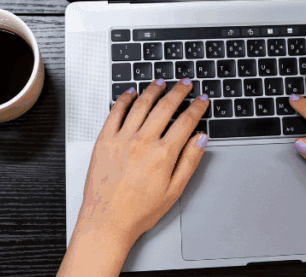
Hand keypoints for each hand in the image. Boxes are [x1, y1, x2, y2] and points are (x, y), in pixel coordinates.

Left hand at [58, 79, 208, 275]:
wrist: (106, 222)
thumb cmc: (138, 211)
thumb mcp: (174, 190)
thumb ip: (189, 161)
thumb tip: (201, 140)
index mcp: (163, 154)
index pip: (185, 121)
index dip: (197, 107)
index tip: (201, 100)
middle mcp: (143, 142)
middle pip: (165, 107)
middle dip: (178, 92)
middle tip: (185, 84)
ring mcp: (121, 139)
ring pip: (141, 104)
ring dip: (153, 90)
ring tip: (161, 82)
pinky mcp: (104, 140)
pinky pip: (115, 112)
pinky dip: (124, 99)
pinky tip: (130, 93)